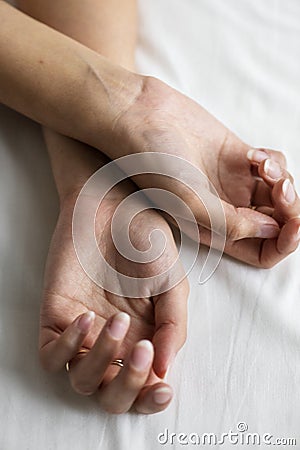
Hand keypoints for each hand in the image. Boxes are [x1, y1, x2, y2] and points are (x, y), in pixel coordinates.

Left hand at [39, 179, 188, 414]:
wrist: (112, 205)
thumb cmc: (146, 240)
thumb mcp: (172, 280)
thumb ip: (174, 324)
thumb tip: (165, 368)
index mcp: (145, 339)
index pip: (144, 389)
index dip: (151, 400)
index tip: (162, 387)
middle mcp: (113, 343)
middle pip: (111, 396)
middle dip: (128, 387)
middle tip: (143, 351)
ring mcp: (83, 332)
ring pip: (81, 380)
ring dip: (101, 361)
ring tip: (118, 320)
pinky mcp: (56, 317)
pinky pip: (50, 355)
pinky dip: (67, 346)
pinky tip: (87, 316)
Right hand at [109, 76, 299, 266]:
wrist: (144, 118)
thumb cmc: (156, 162)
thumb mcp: (190, 201)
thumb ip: (231, 223)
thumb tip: (272, 231)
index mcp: (213, 230)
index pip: (261, 252)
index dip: (282, 244)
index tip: (292, 226)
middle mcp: (226, 210)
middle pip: (276, 223)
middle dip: (290, 209)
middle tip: (280, 188)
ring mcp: (234, 183)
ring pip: (279, 194)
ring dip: (282, 180)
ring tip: (261, 165)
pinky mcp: (238, 157)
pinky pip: (274, 166)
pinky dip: (274, 161)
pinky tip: (254, 154)